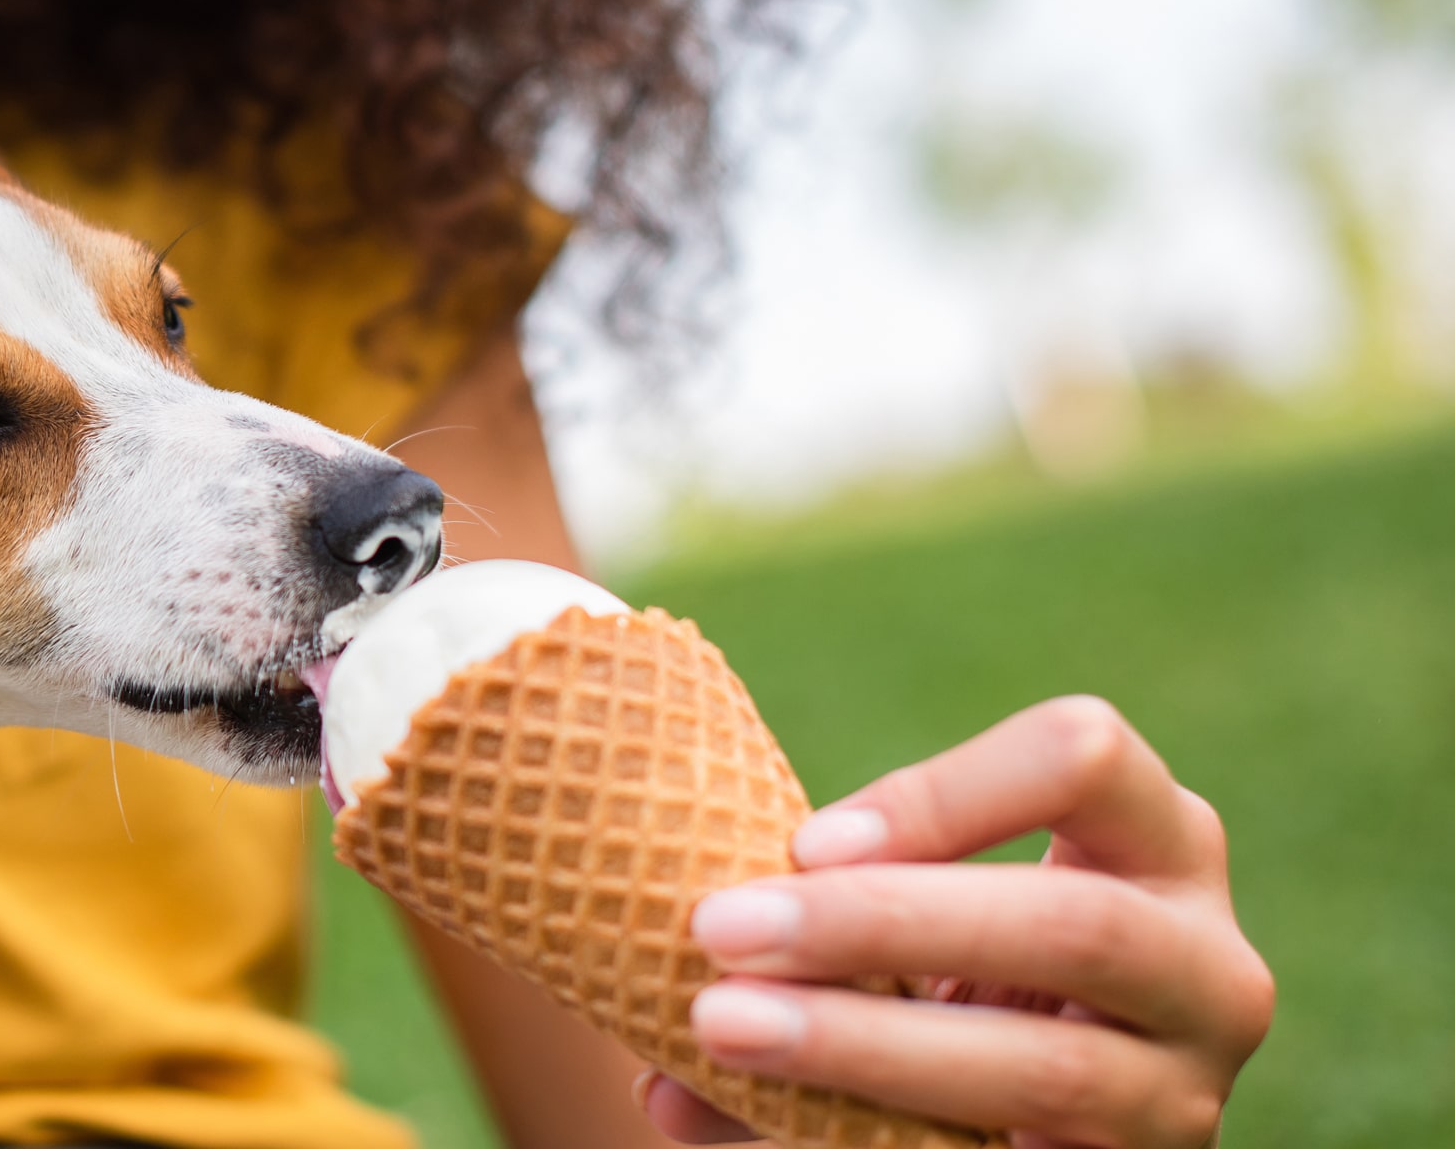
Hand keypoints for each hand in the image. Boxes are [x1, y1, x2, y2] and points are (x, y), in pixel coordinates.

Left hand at [639, 696, 1273, 1148]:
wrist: (1041, 1119)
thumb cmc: (957, 966)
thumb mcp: (931, 904)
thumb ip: (834, 889)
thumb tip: (662, 937)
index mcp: (1163, 841)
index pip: (1085, 758)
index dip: (944, 793)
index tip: (799, 841)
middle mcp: (1208, 967)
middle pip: (1072, 923)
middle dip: (882, 924)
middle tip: (718, 929)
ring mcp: (1187, 1096)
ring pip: (1045, 1072)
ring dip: (863, 1048)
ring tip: (717, 1029)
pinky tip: (744, 1131)